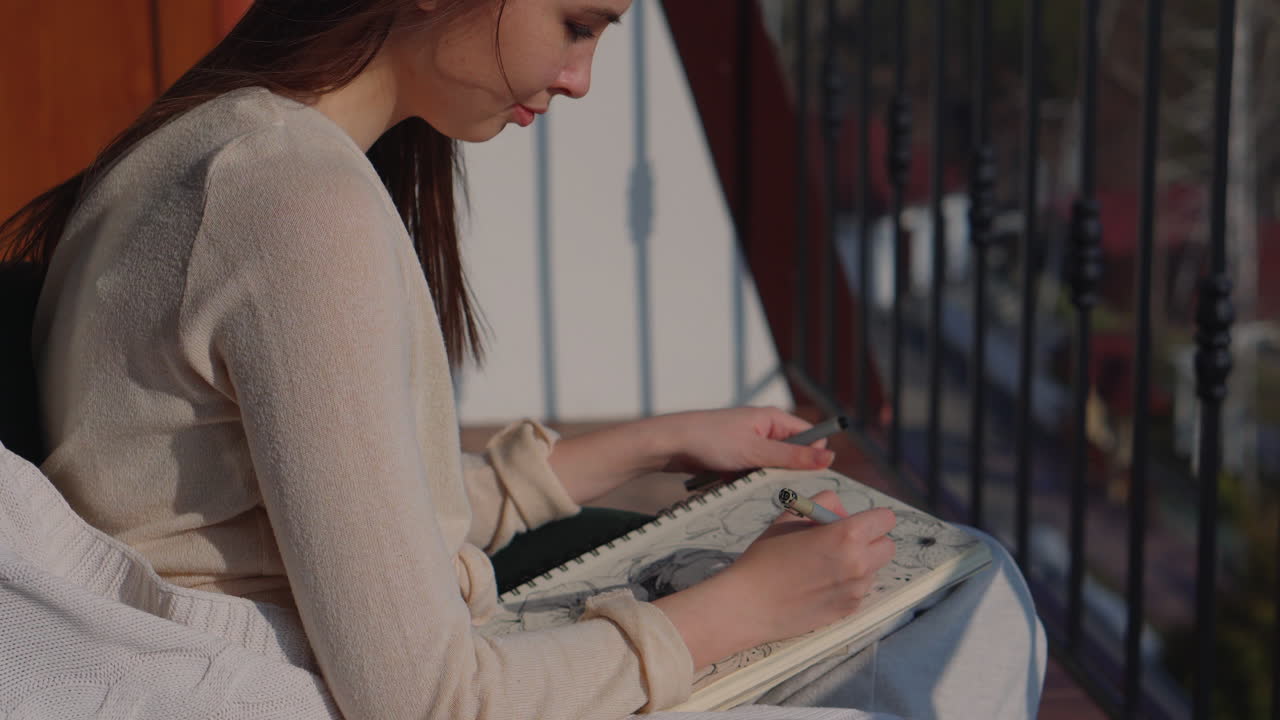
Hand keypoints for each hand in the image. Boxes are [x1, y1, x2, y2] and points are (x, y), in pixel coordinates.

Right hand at [653, 492, 896, 667]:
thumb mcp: (791, 516)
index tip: (855, 522)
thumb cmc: (766, 556)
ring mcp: (857, 590)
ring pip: (874, 569)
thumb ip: (824, 504)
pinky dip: (848, 584)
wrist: (749, 604)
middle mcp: (859, 563)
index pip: (886, 519)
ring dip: (859, 564)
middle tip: (843, 543)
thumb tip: (843, 512)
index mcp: (847, 535)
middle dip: (871, 541)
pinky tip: (820, 585)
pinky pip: (860, 589)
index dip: (871, 518)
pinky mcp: (849, 609)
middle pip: (887, 546)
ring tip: (825, 566)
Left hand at [658, 407, 835, 474]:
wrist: (668, 444)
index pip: (810, 436)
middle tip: (766, 481)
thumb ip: (793, 457)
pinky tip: (728, 482)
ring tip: (741, 479)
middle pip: (789, 456)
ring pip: (768, 468)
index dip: (812, 457)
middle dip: (780, 473)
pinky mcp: (733, 456)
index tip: (806, 478)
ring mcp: (747, 442)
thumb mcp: (756, 452)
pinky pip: (749, 473)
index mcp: (772, 418)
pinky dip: (742, 480)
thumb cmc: (710, 440)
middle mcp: (762, 428)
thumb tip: (830, 456)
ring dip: (758, 479)